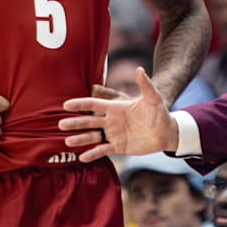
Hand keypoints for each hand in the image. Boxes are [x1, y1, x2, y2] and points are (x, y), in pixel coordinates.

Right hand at [59, 67, 176, 162]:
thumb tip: (139, 69)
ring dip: (80, 138)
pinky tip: (81, 157)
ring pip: (93, 136)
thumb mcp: (153, 98)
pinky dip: (92, 153)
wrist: (166, 132)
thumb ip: (145, 85)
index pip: (94, 104)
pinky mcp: (118, 146)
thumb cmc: (159, 112)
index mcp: (116, 107)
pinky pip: (102, 150)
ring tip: (67, 141)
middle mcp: (111, 120)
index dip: (81, 104)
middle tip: (60, 125)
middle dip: (75, 122)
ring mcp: (113, 134)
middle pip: (89, 121)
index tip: (66, 105)